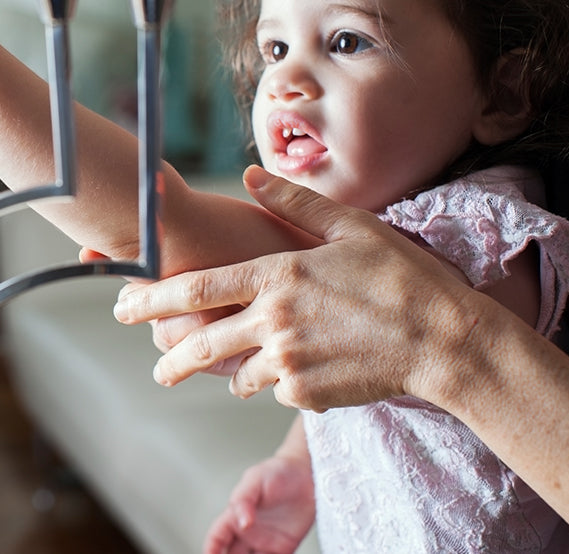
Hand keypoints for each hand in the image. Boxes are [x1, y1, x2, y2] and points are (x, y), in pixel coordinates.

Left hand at [114, 166, 465, 410]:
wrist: (445, 343)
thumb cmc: (402, 277)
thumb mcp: (350, 227)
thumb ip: (293, 202)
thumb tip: (249, 175)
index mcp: (276, 277)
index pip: (196, 289)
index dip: (152, 299)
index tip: (122, 305)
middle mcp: (272, 322)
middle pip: (202, 345)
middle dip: (172, 358)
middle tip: (156, 368)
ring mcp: (288, 362)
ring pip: (240, 374)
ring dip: (235, 372)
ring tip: (235, 373)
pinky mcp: (308, 394)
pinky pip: (280, 389)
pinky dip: (285, 381)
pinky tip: (312, 370)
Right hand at [203, 452, 314, 553]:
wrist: (307, 476)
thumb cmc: (278, 472)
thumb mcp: (256, 479)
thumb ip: (245, 499)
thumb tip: (242, 522)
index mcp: (235, 515)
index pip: (217, 536)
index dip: (211, 547)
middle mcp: (247, 532)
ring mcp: (265, 542)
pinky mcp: (284, 548)